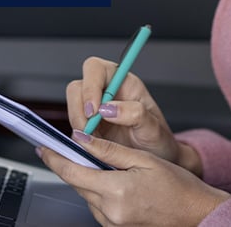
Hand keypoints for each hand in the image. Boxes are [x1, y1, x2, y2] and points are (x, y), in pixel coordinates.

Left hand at [39, 131, 230, 226]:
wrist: (197, 213)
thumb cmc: (178, 186)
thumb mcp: (143, 159)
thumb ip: (109, 149)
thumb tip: (81, 139)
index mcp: (116, 191)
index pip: (72, 172)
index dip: (54, 158)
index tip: (43, 146)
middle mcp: (110, 212)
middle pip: (77, 184)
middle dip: (71, 165)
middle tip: (67, 148)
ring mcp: (112, 224)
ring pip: (87, 195)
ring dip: (87, 178)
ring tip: (101, 164)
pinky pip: (98, 206)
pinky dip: (98, 191)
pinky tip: (112, 181)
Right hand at [68, 56, 201, 173]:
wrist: (156, 161)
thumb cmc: (158, 140)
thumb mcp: (153, 127)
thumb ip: (135, 113)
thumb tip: (109, 108)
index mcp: (123, 82)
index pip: (96, 69)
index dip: (90, 85)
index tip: (94, 110)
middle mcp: (105, 93)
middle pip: (77, 88)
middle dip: (79, 109)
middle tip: (90, 130)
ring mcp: (93, 111)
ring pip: (72, 109)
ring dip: (79, 126)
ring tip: (97, 142)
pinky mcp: (87, 129)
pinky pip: (73, 128)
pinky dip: (79, 139)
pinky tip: (94, 148)